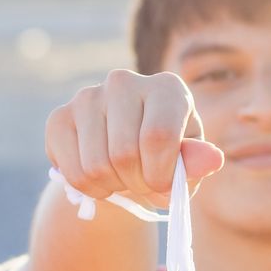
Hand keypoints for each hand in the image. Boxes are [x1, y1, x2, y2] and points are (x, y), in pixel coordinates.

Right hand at [45, 68, 223, 207]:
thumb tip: (212, 160)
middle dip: (136, 184)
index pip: (157, 136)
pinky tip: (99, 177)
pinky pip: (72, 173)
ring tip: (122, 180)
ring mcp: (87, 96)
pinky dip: (89, 189)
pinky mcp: (59, 118)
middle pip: (124, 154)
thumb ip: (196, 163)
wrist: (123, 160)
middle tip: (142, 184)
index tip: (164, 187)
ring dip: (112, 189)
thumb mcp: (187, 164)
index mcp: (167, 87)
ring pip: (95, 167)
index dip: (160, 175)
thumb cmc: (164, 159)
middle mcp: (124, 81)